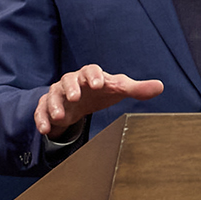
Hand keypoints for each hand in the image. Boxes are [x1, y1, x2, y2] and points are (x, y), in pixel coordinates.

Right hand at [34, 63, 162, 138]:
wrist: (79, 99)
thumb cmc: (100, 91)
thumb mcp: (117, 89)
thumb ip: (136, 89)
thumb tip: (160, 87)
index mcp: (89, 75)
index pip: (90, 70)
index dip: (94, 76)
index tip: (98, 84)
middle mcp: (71, 82)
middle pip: (68, 79)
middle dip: (71, 88)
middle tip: (75, 97)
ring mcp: (57, 94)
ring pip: (52, 95)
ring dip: (55, 105)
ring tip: (60, 116)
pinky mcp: (47, 107)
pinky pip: (41, 111)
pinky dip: (42, 119)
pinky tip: (46, 130)